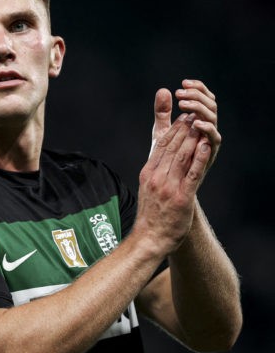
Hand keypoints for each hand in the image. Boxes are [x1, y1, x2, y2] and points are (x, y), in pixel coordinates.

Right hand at [136, 113, 211, 253]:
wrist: (149, 238)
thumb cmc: (151, 215)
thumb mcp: (148, 188)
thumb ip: (155, 172)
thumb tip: (160, 159)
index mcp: (148, 173)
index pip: (160, 146)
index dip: (172, 130)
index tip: (182, 118)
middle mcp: (157, 177)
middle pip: (171, 147)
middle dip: (183, 129)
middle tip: (193, 114)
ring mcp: (168, 187)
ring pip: (181, 156)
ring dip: (192, 138)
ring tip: (201, 125)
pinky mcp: (182, 197)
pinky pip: (192, 174)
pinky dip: (199, 158)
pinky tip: (205, 146)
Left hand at [150, 80, 220, 169]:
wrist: (171, 186)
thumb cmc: (168, 159)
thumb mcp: (162, 133)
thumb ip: (163, 114)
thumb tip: (163, 90)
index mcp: (199, 122)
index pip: (205, 98)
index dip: (198, 88)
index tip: (184, 82)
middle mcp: (207, 130)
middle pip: (211, 106)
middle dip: (197, 97)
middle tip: (181, 93)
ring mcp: (210, 143)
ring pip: (213, 120)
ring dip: (200, 110)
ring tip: (185, 105)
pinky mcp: (210, 155)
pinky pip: (213, 141)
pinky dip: (207, 130)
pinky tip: (196, 123)